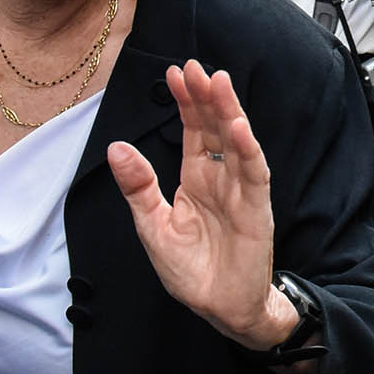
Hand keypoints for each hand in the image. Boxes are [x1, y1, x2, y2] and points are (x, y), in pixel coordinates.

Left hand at [108, 61, 292, 351]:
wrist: (218, 306)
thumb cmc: (190, 270)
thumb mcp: (152, 226)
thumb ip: (138, 186)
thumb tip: (117, 148)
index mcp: (196, 179)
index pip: (192, 131)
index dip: (184, 102)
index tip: (174, 72)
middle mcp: (220, 178)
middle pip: (215, 128)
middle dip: (205, 96)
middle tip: (194, 67)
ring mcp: (240, 190)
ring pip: (237, 141)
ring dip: (228, 112)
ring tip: (217, 83)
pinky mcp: (256, 208)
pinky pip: (253, 173)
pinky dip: (248, 150)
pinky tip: (239, 127)